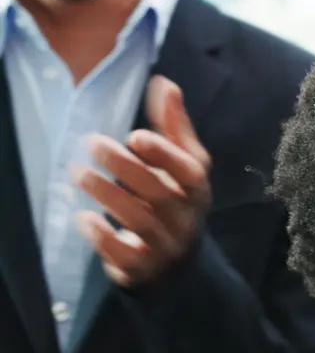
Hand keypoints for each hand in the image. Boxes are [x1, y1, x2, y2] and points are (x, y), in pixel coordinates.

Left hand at [75, 76, 212, 289]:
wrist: (178, 267)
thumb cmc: (175, 205)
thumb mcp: (182, 169)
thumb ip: (173, 129)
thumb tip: (165, 83)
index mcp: (197, 192)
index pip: (190, 173)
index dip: (165, 155)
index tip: (135, 137)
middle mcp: (187, 221)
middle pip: (159, 194)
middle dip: (125, 167)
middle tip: (92, 142)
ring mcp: (167, 248)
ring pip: (139, 221)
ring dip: (107, 194)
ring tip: (78, 173)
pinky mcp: (143, 269)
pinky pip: (124, 254)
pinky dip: (103, 236)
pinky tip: (84, 216)